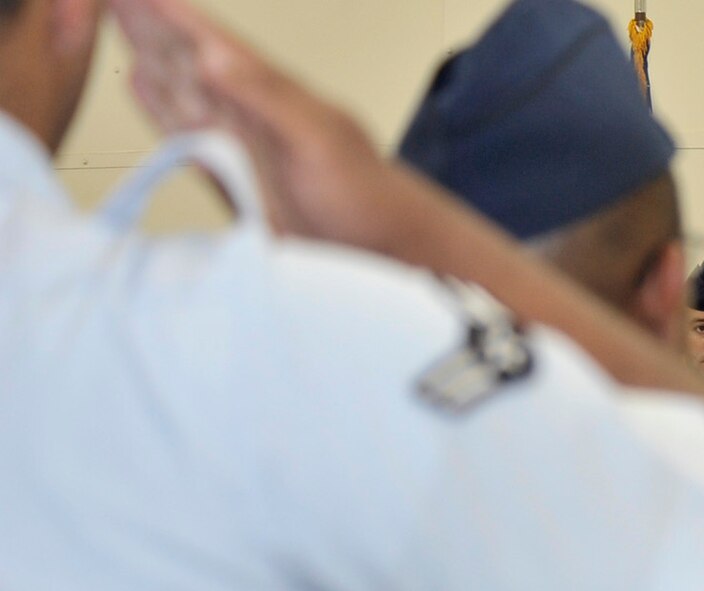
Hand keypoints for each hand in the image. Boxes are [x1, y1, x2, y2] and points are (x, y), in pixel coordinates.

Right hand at [110, 0, 416, 246]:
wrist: (383, 252)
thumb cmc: (366, 195)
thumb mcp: (318, 138)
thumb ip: (266, 97)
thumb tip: (210, 57)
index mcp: (269, 91)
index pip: (210, 39)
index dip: (173, 11)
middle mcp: (249, 111)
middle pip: (186, 55)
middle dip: (149, 22)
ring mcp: (238, 142)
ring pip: (179, 87)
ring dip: (149, 54)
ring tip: (119, 21)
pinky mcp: (231, 176)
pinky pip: (184, 133)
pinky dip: (158, 107)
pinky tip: (142, 84)